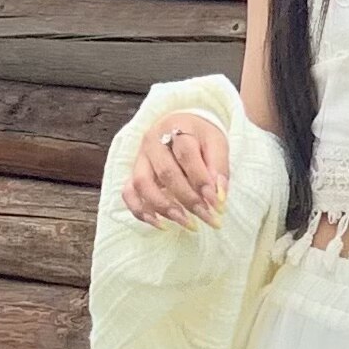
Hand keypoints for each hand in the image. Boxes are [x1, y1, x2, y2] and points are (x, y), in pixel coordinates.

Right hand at [123, 111, 229, 227]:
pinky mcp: (133, 173)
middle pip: (166, 173)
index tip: (218, 204)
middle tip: (207, 218)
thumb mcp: (216, 142)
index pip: (186, 155)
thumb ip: (219, 167)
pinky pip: (128, 193)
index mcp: (176, 129)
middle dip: (188, 199)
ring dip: (164, 207)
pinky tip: (161, 224)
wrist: (181, 124)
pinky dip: (140, 211)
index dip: (202, 181)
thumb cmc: (200, 136)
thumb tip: (218, 196)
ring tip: (186, 223)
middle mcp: (153, 142)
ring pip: (142, 184)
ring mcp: (140, 158)